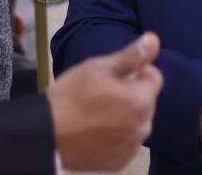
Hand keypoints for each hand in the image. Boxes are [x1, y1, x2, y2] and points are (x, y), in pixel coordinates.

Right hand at [48, 32, 162, 171]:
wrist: (46, 134)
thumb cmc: (72, 96)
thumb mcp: (98, 68)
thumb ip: (131, 56)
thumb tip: (155, 39)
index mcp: (140, 101)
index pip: (154, 77)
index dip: (136, 71)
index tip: (113, 75)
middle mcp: (143, 128)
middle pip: (146, 101)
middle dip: (130, 94)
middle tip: (101, 93)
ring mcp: (131, 148)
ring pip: (136, 122)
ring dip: (125, 116)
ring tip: (96, 113)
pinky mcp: (120, 163)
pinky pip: (126, 142)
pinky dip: (117, 136)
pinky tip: (96, 131)